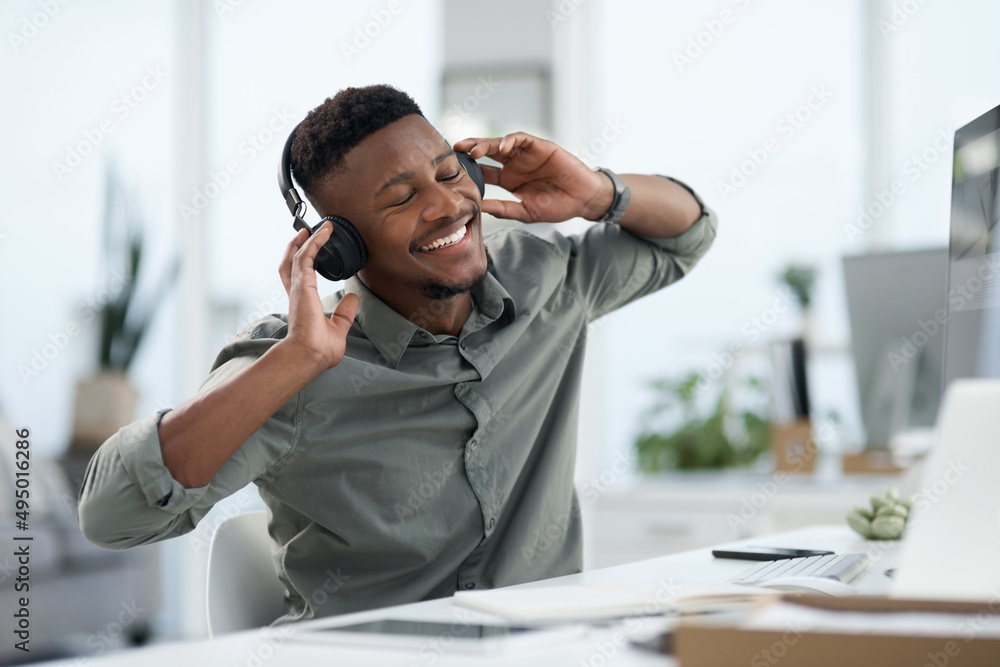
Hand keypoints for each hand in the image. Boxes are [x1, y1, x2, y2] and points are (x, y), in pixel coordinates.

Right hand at [277, 222, 358, 371]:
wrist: (309, 355)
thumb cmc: (318, 349)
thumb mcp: (338, 328)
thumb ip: (344, 313)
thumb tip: (353, 299)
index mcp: (302, 304)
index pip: (297, 277)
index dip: (300, 262)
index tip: (309, 250)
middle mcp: (296, 293)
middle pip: (290, 263)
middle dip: (296, 246)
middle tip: (306, 233)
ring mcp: (298, 288)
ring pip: (298, 256)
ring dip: (308, 240)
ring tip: (317, 228)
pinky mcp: (302, 284)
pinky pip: (306, 256)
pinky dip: (314, 242)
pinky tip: (323, 233)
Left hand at [453, 132, 613, 222]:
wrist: (582, 200)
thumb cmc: (557, 206)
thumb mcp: (525, 212)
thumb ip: (503, 209)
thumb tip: (478, 208)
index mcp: (509, 179)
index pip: (483, 171)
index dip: (468, 169)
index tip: (451, 171)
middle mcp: (515, 164)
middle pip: (487, 152)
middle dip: (470, 150)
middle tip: (455, 151)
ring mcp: (527, 154)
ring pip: (501, 143)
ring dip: (486, 143)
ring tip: (474, 150)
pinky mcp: (540, 146)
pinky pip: (522, 138)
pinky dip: (510, 140)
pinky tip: (502, 146)